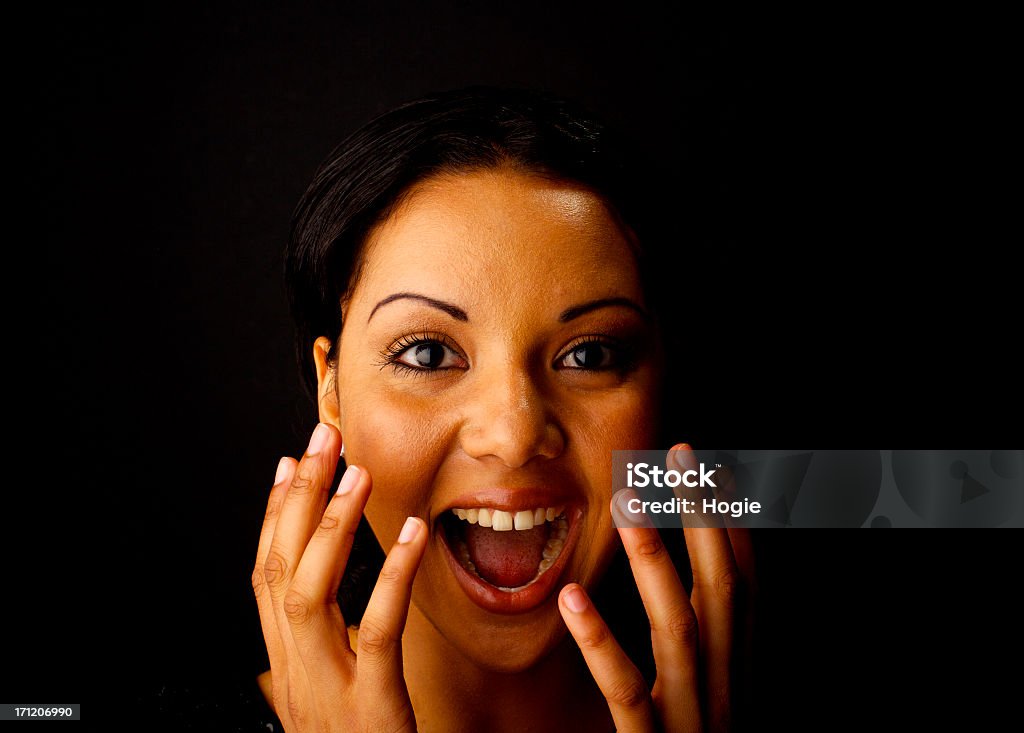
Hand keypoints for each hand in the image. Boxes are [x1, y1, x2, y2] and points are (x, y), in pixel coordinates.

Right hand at [252, 423, 426, 731]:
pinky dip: (389, 575)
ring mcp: (326, 691)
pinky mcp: (370, 707)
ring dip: (329, 527)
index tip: (289, 464)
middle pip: (278, 572)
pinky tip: (410, 532)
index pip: (264, 577)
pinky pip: (376, 630)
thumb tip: (327, 586)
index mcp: (284, 665)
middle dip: (296, 499)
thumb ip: (326, 640)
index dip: (272, 516)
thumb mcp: (332, 689)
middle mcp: (292, 674)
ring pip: (309, 594)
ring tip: (355, 473)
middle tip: (320, 441)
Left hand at [558, 444, 754, 732]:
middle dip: (702, 520)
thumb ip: (702, 645)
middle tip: (675, 457)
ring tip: (629, 504)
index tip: (710, 467)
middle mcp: (726, 690)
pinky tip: (572, 598)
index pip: (745, 586)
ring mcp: (693, 720)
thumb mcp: (709, 697)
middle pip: (721, 592)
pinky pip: (628, 692)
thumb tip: (685, 583)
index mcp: (739, 673)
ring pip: (679, 630)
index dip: (731, 523)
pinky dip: (602, 642)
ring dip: (656, 563)